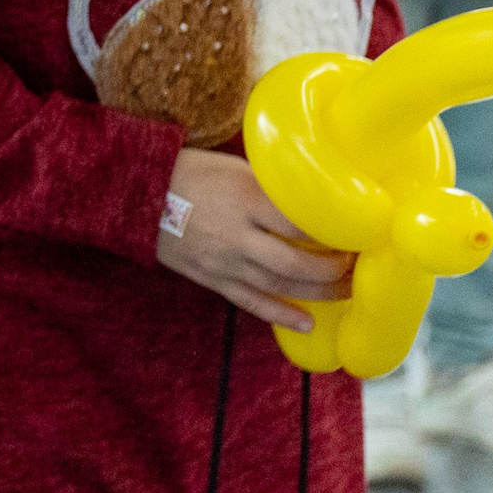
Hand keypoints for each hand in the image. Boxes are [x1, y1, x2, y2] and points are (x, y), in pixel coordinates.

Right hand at [156, 150, 353, 331]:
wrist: (136, 193)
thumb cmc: (189, 171)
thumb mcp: (235, 168)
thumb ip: (269, 190)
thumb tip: (309, 203)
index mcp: (246, 200)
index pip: (303, 224)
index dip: (335, 234)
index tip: (356, 235)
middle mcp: (238, 235)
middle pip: (297, 263)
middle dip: (333, 271)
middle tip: (355, 267)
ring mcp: (224, 262)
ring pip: (280, 286)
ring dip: (318, 294)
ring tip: (345, 293)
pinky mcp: (211, 278)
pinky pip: (250, 302)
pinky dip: (280, 315)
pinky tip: (307, 324)